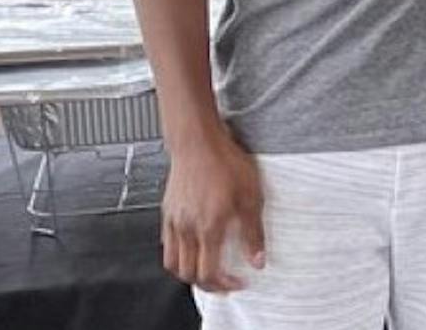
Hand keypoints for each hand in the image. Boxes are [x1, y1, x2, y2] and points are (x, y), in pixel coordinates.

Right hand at [161, 127, 265, 291]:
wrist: (198, 141)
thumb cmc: (225, 162)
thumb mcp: (251, 196)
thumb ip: (253, 232)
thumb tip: (258, 259)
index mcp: (208, 227)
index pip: (209, 272)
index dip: (223, 284)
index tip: (238, 282)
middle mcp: (187, 228)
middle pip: (188, 273)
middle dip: (206, 284)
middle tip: (223, 282)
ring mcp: (174, 221)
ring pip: (173, 262)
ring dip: (189, 273)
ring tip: (206, 270)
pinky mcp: (167, 212)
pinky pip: (167, 243)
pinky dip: (178, 254)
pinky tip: (192, 247)